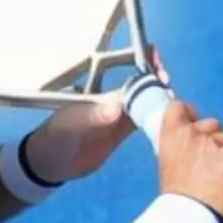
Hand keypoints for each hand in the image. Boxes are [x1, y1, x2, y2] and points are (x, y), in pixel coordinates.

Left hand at [18, 49, 169, 183]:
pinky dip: (155, 115)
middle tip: (167, 83)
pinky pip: (143, 118)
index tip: (154, 57)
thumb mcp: (70, 125)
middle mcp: (108, 97)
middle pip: (137, 81)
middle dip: (154, 77)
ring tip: (172, 98)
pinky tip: (168, 114)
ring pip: (143, 99)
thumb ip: (93, 116)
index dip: (138, 60)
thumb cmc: (55, 138)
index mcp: (95, 88)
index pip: (120, 68)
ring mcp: (116, 113)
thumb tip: (118, 106)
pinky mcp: (121, 130)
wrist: (50, 166)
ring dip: (158, 96)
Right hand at [155, 100, 222, 222]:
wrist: (190, 219)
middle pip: (213, 123)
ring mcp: (216, 144)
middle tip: (210, 164)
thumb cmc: (178, 199)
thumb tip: (196, 145)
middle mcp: (193, 134)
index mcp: (172, 135)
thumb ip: (182, 149)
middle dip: (215, 139)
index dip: (188, 115)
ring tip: (219, 179)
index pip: (180, 107)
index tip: (192, 126)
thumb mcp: (169, 166)